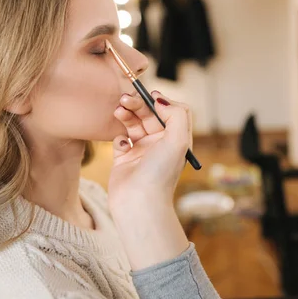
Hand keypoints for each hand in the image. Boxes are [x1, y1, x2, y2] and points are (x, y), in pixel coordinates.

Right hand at [107, 91, 191, 269]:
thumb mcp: (178, 140)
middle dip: (138, 104)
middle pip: (149, 115)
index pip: (171, 112)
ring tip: (118, 109)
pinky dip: (119, 137)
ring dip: (126, 114)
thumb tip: (160, 100)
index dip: (161, 101)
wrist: (139, 202)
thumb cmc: (161, 173)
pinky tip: (122, 144)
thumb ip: (176, 114)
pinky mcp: (123, 159)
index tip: (150, 96)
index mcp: (175, 140)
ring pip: (133, 124)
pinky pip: (120, 140)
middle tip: (125, 98)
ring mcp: (141, 151)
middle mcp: (160, 144)